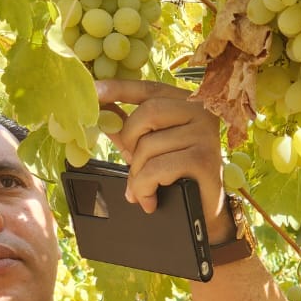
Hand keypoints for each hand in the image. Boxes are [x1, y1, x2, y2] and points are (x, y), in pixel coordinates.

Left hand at [94, 79, 233, 241]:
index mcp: (186, 104)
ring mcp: (204, 135)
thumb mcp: (150, 148)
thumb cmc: (177, 176)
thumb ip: (129, 129)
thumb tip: (103, 110)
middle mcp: (200, 112)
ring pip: (149, 145)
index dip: (120, 88)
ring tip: (143, 190)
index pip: (150, 90)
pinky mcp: (203, 160)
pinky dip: (145, 187)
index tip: (95, 89)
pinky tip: (149, 200)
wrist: (203, 212)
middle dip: (129, 141)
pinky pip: (157, 168)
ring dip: (137, 173)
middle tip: (131, 164)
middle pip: (147, 113)